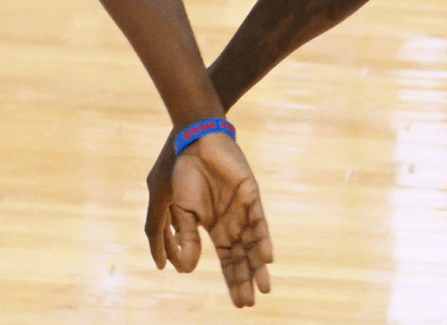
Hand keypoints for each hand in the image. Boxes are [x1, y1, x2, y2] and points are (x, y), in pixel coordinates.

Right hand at [145, 131, 272, 306]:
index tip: (239, 303)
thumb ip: (184, 239)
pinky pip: (259, 220)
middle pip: (242, 257)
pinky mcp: (250, 194)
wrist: (193, 143)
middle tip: (250, 302)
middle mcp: (232, 222)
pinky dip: (262, 238)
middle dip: (245, 279)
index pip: (227, 260)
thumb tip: (185, 271)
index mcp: (214, 228)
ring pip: (253, 243)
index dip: (232, 280)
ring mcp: (242, 209)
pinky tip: (266, 256)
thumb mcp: (180, 212)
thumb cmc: (184, 174)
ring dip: (257, 265)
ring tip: (264, 287)